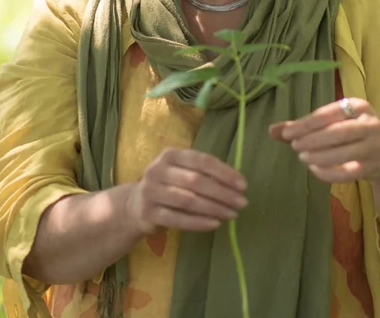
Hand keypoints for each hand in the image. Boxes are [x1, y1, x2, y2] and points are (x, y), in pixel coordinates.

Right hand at [127, 148, 246, 234]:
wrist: (135, 206)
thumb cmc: (168, 185)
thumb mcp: (182, 172)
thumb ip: (205, 173)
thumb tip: (238, 184)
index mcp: (171, 155)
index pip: (202, 161)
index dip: (225, 173)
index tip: (244, 185)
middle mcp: (158, 170)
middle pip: (197, 181)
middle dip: (223, 193)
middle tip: (242, 203)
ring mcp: (151, 192)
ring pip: (188, 201)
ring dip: (214, 208)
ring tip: (232, 214)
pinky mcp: (149, 213)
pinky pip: (178, 219)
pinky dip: (199, 222)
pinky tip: (215, 224)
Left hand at [269, 98, 379, 183]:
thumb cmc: (355, 134)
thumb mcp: (336, 123)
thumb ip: (305, 126)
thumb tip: (272, 130)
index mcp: (358, 106)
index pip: (327, 114)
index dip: (305, 124)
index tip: (286, 134)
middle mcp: (369, 124)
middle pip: (336, 132)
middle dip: (311, 140)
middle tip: (294, 147)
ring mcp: (373, 146)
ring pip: (342, 153)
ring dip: (318, 156)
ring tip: (302, 158)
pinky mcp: (372, 167)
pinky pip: (346, 173)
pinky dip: (328, 173)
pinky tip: (314, 169)